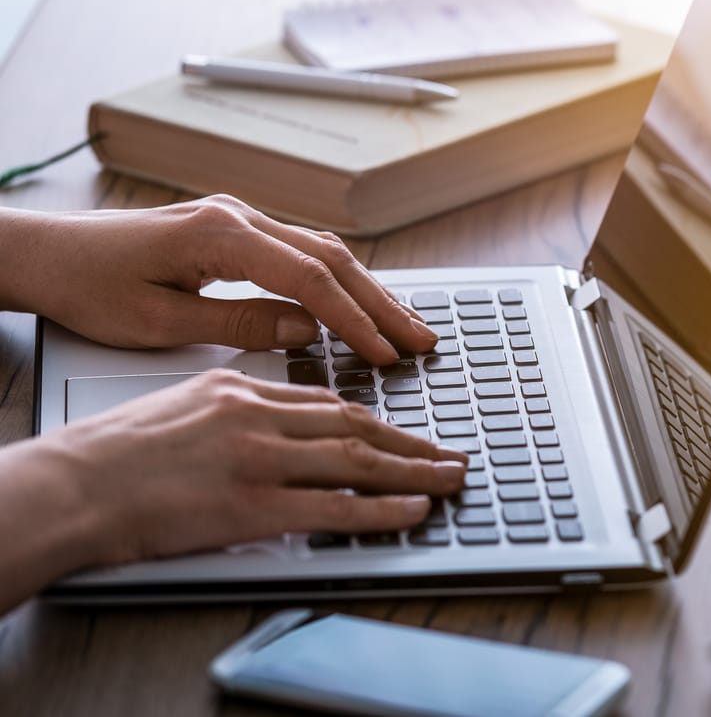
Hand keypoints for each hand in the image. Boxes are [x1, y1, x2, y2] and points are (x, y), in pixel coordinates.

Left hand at [0, 195, 434, 364]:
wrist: (47, 254)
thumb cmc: (88, 289)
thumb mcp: (158, 322)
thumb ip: (237, 325)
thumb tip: (304, 332)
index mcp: (219, 236)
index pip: (309, 279)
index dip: (353, 320)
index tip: (385, 354)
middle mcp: (237, 217)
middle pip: (331, 258)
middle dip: (381, 303)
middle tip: (421, 340)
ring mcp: (238, 219)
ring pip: (323, 251)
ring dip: (368, 290)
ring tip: (405, 327)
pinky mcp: (234, 230)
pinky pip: (302, 252)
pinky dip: (340, 280)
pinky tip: (361, 303)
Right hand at [19, 370, 466, 567]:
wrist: (71, 486)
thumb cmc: (109, 455)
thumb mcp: (178, 404)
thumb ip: (230, 406)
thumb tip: (269, 416)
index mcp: (238, 390)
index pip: (324, 399)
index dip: (373, 417)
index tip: (403, 430)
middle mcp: (257, 417)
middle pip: (355, 424)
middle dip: (410, 441)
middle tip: (448, 452)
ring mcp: (260, 460)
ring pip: (357, 460)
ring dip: (414, 471)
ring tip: (449, 479)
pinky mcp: (254, 505)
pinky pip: (336, 508)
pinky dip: (383, 509)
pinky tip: (414, 510)